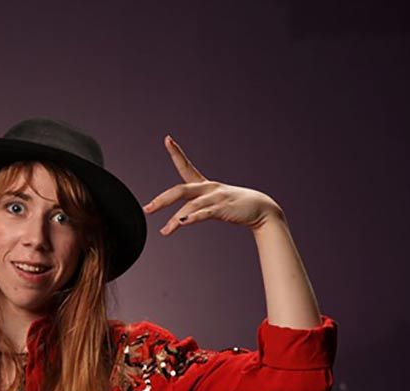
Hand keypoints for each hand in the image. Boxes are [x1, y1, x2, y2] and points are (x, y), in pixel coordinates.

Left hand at [142, 135, 283, 235]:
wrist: (262, 210)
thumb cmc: (237, 207)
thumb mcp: (215, 203)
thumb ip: (198, 208)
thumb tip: (182, 218)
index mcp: (205, 184)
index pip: (186, 166)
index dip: (176, 153)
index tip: (167, 139)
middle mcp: (209, 188)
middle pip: (180, 191)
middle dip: (161, 200)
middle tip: (147, 209)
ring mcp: (216, 198)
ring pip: (190, 206)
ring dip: (175, 220)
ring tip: (164, 232)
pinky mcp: (222, 209)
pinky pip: (204, 213)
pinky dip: (192, 218)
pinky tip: (181, 224)